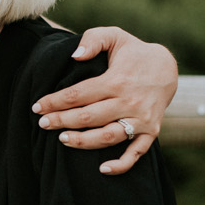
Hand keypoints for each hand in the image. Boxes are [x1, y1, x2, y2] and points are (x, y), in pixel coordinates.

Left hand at [32, 26, 177, 174]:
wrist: (167, 67)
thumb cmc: (133, 52)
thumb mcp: (115, 35)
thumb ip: (93, 39)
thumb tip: (75, 56)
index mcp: (116, 80)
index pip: (78, 95)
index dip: (55, 102)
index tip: (37, 107)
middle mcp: (129, 101)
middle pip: (88, 117)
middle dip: (61, 121)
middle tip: (43, 123)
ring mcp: (141, 119)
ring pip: (107, 137)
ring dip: (83, 141)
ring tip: (62, 140)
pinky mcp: (151, 131)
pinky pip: (136, 153)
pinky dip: (121, 164)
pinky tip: (102, 169)